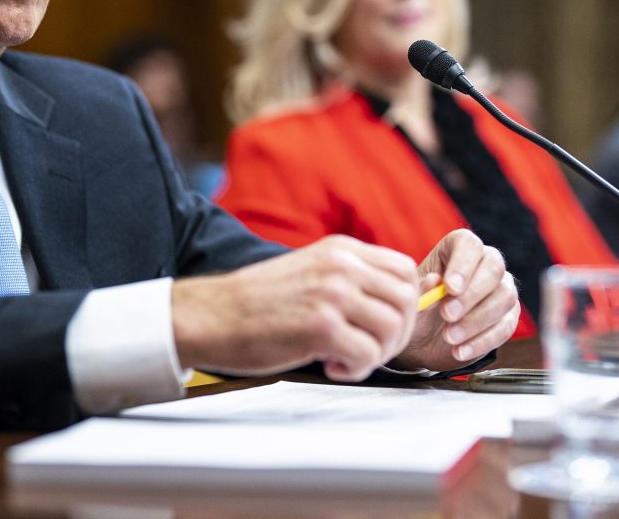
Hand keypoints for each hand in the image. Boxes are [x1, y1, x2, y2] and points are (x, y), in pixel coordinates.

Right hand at [172, 235, 418, 381]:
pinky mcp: (321, 326)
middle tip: (367, 350)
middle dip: (396, 335)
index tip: (383, 327)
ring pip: (393, 329)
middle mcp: (341, 265)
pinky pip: (368, 355)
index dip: (405, 305)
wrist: (212, 315)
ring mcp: (332, 294)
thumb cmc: (259, 303)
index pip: (405, 270)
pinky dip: (356, 370)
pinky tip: (331, 366)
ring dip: (376, 354)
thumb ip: (349, 279)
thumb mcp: (310, 271)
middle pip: (406, 300)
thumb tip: (396, 305)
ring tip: (345, 358)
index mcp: (341, 250)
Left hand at [393, 229, 518, 369]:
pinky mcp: (508, 317)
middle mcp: (485, 263)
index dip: (462, 264)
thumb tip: (434, 280)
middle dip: (471, 294)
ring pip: (505, 297)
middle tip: (447, 315)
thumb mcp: (413, 301)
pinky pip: (506, 326)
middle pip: (493, 268)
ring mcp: (501, 289)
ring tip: (449, 337)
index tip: (449, 288)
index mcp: (458, 248)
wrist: (425, 340)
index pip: (469, 245)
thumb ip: (421, 291)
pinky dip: (482, 341)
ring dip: (476, 320)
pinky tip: (460, 351)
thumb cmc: (420, 309)